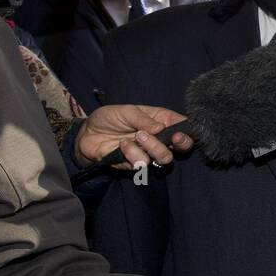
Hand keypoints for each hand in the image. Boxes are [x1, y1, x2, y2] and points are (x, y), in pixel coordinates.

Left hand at [73, 104, 193, 168]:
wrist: (86, 135)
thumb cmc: (109, 118)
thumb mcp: (126, 111)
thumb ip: (143, 119)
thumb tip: (161, 128)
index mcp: (161, 121)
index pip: (183, 126)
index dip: (188, 130)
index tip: (182, 131)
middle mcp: (159, 138)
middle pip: (182, 146)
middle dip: (179, 143)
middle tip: (172, 137)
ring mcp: (148, 152)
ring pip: (165, 158)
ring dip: (153, 147)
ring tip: (137, 137)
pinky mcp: (135, 164)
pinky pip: (143, 164)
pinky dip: (133, 154)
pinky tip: (122, 146)